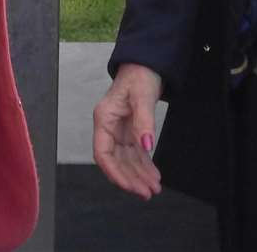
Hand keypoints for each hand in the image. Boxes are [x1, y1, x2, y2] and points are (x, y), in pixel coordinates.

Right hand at [93, 63, 162, 198]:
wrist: (146, 64)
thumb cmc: (139, 74)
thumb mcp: (142, 96)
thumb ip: (144, 121)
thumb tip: (146, 145)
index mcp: (104, 119)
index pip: (103, 153)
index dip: (114, 172)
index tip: (130, 185)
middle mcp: (109, 127)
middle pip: (116, 161)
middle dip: (130, 178)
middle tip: (147, 193)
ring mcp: (119, 130)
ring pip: (126, 160)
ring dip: (139, 175)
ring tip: (154, 188)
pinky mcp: (130, 131)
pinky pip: (135, 153)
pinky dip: (144, 165)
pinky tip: (153, 175)